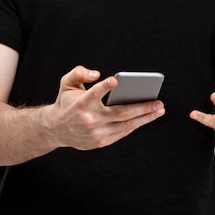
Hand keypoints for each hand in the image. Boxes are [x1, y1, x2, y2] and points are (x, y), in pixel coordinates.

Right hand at [43, 65, 164, 149]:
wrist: (56, 129)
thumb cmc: (66, 102)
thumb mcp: (66, 83)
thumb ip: (79, 72)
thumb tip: (97, 74)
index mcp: (81, 103)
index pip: (94, 94)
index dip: (104, 87)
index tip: (115, 80)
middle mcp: (89, 119)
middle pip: (120, 113)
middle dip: (142, 107)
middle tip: (159, 102)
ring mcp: (96, 133)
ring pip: (126, 125)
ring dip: (145, 118)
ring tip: (159, 110)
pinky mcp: (101, 142)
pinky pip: (122, 132)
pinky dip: (135, 125)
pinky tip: (146, 118)